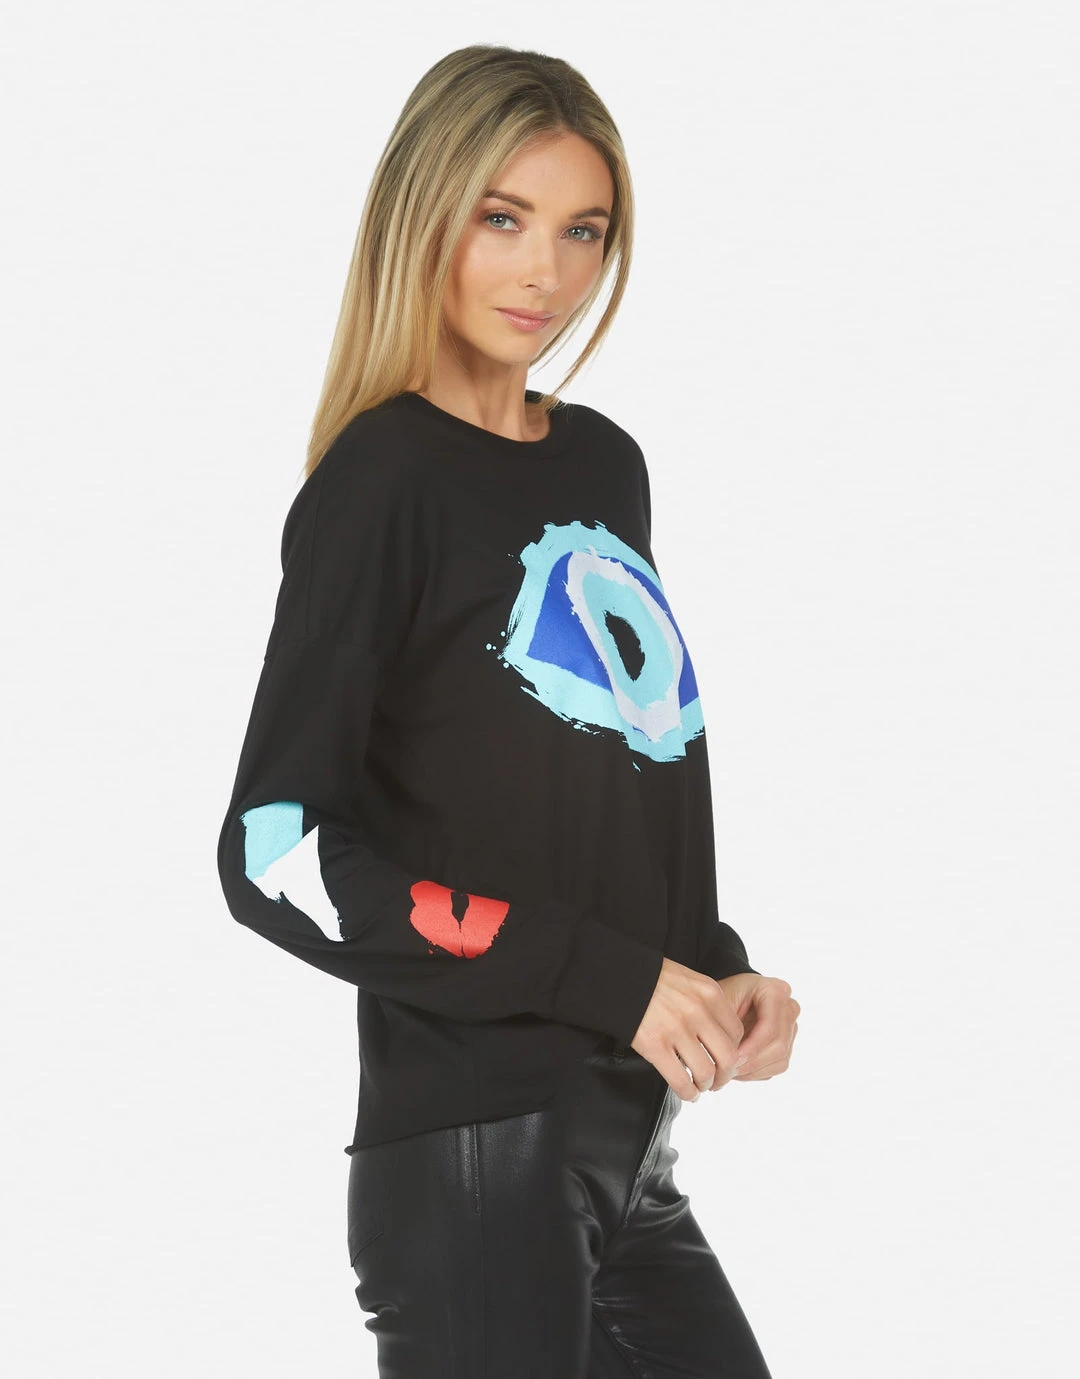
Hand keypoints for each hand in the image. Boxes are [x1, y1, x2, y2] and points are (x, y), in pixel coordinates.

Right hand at [629, 957, 749, 1101]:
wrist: (620, 976)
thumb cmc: (653, 978)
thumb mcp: (689, 980)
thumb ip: (707, 1003)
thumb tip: (719, 1034)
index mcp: (709, 994)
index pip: (736, 1032)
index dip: (734, 1051)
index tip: (726, 1060)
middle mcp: (698, 1012)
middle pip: (727, 1056)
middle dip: (725, 1075)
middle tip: (718, 1081)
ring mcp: (676, 1029)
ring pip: (706, 1072)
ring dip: (706, 1085)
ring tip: (700, 1087)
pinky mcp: (655, 1045)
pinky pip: (681, 1080)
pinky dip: (688, 1093)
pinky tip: (688, 1094)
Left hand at [715, 971, 799, 1083]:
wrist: (727, 997)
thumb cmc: (721, 997)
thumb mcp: (718, 1005)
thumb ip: (726, 1027)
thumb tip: (732, 1060)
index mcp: (775, 991)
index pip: (770, 1028)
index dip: (751, 1048)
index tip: (731, 1060)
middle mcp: (789, 1007)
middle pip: (779, 1045)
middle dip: (752, 1062)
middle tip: (727, 1070)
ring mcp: (791, 1026)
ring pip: (780, 1059)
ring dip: (754, 1070)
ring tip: (729, 1072)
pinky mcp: (788, 1043)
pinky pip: (778, 1065)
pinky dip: (757, 1072)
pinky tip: (737, 1070)